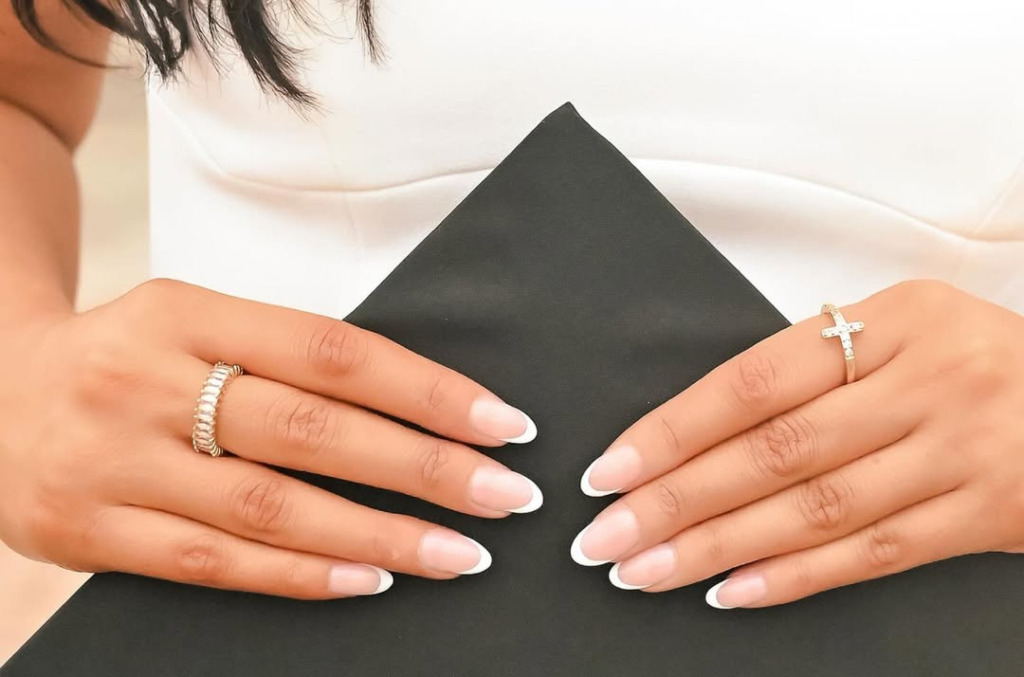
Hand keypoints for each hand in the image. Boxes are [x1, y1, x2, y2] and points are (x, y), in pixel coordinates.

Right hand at [0, 279, 540, 598]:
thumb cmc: (127, 357)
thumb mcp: (195, 325)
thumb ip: (285, 360)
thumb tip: (415, 409)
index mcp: (185, 312)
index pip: (332, 349)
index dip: (425, 389)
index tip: (500, 422)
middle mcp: (146, 381)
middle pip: (311, 430)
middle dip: (422, 467)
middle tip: (504, 495)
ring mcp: (111, 462)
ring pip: (269, 507)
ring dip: (378, 535)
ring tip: (457, 552)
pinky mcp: (86, 533)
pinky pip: (213, 564)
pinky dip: (300, 575)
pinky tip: (368, 580)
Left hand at [571, 280, 1023, 607]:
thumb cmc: (979, 362)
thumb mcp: (907, 333)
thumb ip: (816, 370)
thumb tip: (696, 433)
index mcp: (894, 318)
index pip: (753, 380)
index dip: (673, 430)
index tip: (610, 470)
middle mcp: (927, 379)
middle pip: (772, 451)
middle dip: (676, 500)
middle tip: (605, 536)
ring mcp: (962, 450)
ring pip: (813, 509)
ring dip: (717, 547)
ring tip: (645, 571)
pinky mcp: (987, 514)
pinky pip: (873, 552)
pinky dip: (794, 576)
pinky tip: (731, 590)